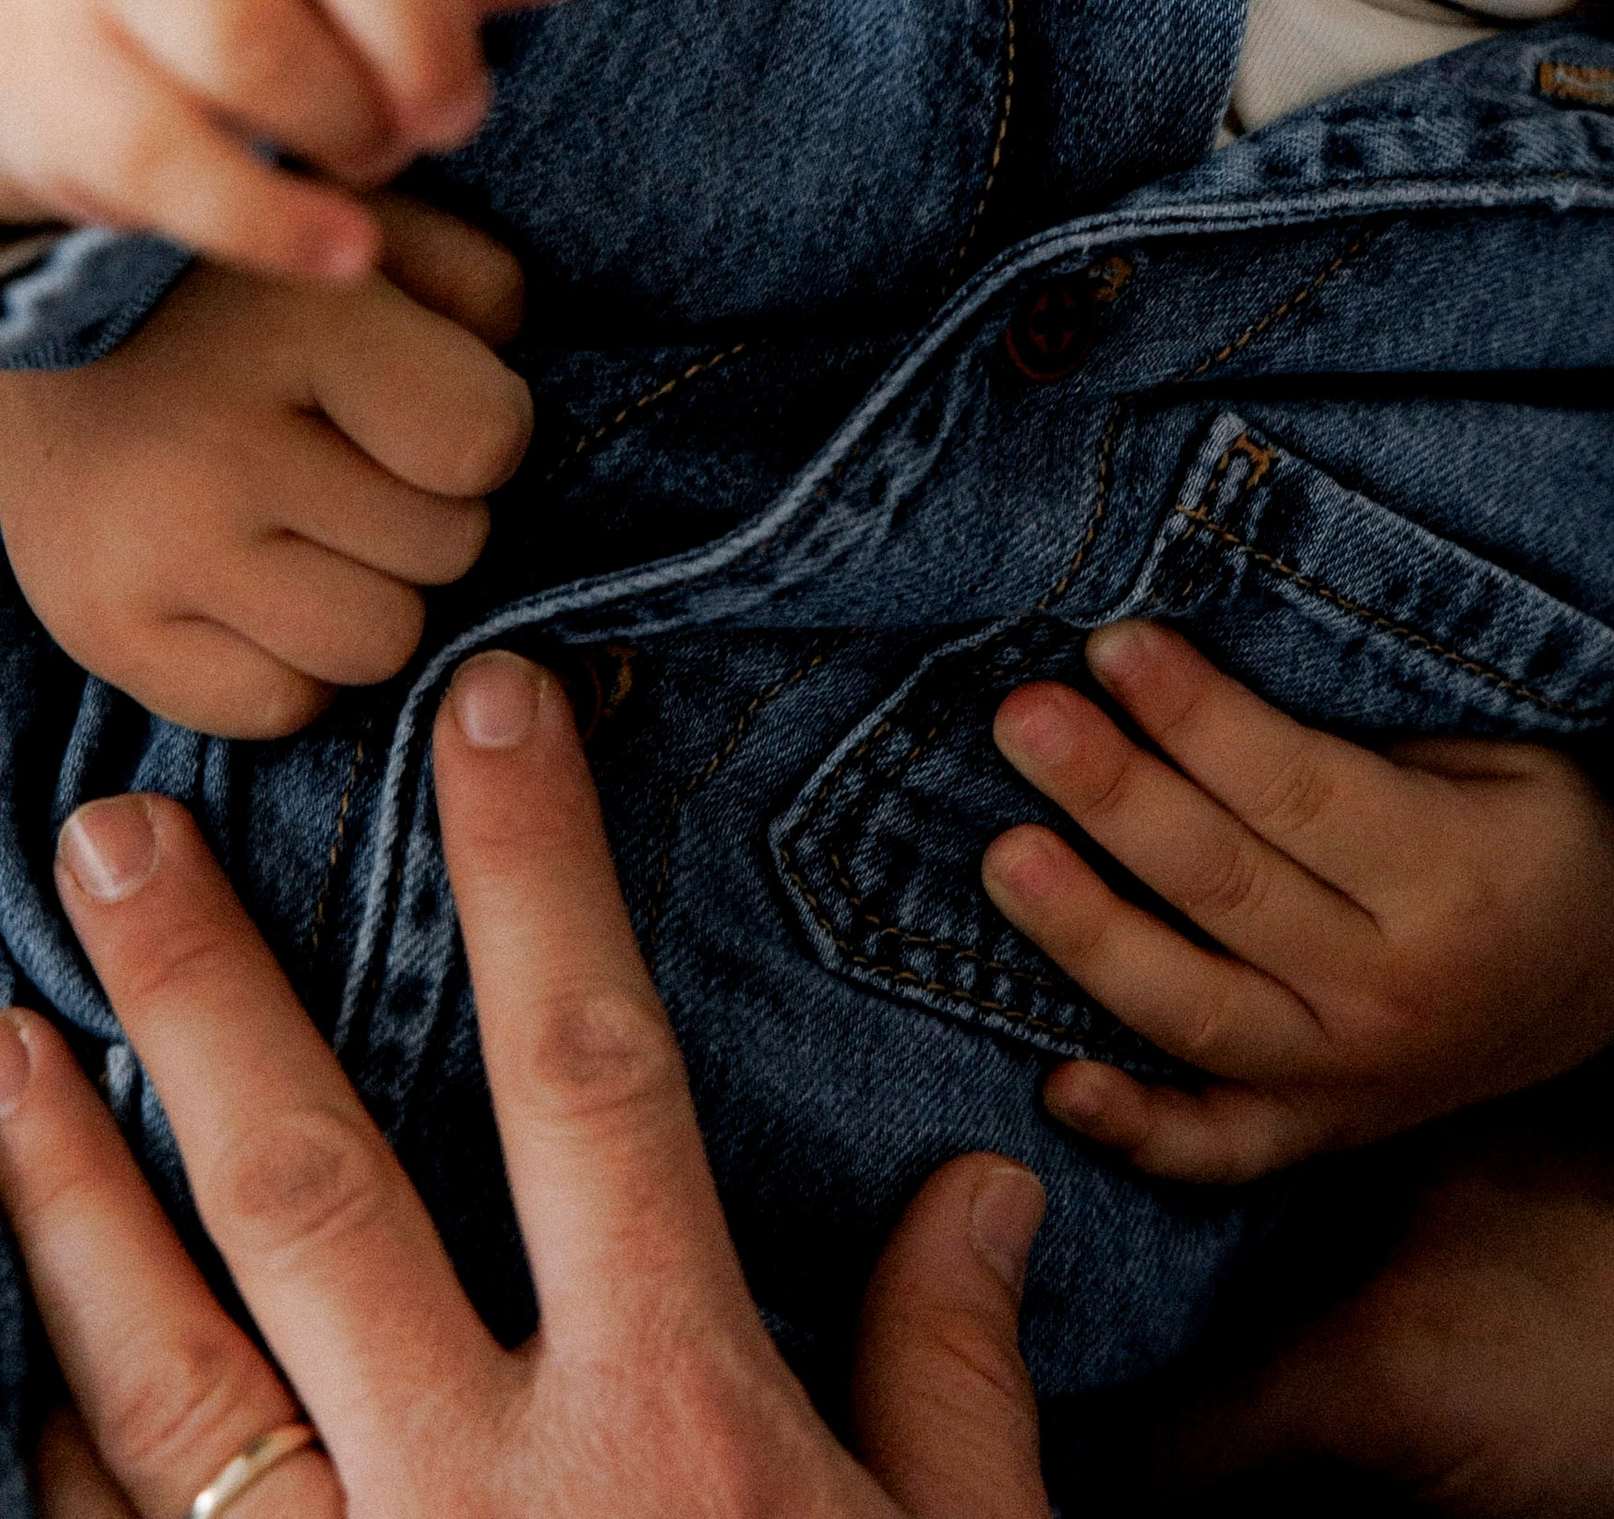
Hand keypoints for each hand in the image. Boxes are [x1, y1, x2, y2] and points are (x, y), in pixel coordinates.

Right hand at [0, 202, 531, 735]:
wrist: (23, 324)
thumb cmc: (237, 281)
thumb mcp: (363, 231)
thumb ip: (474, 283)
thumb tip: (521, 373)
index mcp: (295, 319)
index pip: (486, 444)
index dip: (483, 426)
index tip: (427, 399)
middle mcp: (219, 447)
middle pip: (448, 550)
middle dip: (430, 507)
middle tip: (358, 460)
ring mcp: (155, 553)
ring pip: (378, 643)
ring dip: (373, 590)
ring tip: (315, 522)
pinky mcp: (106, 632)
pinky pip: (282, 706)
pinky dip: (292, 658)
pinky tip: (257, 581)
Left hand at [0, 651, 1049, 1518]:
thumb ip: (954, 1378)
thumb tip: (980, 1188)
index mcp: (667, 1414)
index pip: (591, 1069)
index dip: (539, 870)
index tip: (488, 708)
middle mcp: (483, 1488)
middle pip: (318, 1195)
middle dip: (212, 1004)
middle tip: (110, 836)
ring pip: (164, 1379)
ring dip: (67, 1204)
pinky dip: (48, 1453)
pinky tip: (0, 1352)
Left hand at [979, 620, 1613, 1178]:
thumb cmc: (1544, 819)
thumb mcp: (1505, 746)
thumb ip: (1372, 731)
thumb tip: (1204, 674)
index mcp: (1454, 881)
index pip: (1295, 793)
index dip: (1197, 717)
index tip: (1113, 644)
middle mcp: (1397, 995)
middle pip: (1227, 890)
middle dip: (1114, 796)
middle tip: (1024, 717)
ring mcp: (1355, 1081)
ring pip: (1198, 1015)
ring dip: (1089, 936)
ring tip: (1004, 856)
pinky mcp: (1324, 1134)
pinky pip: (1219, 1150)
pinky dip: (1136, 1129)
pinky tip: (1054, 1082)